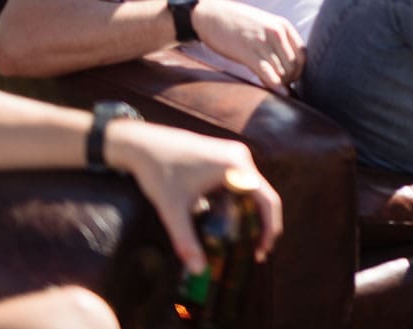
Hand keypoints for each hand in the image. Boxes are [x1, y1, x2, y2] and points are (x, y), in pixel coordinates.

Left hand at [107, 120, 282, 272]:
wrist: (142, 143)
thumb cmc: (158, 172)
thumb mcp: (173, 210)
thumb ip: (186, 241)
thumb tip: (198, 270)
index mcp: (236, 167)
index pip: (267, 200)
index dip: (270, 228)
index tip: (262, 251)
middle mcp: (241, 157)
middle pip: (263, 195)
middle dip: (261, 225)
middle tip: (254, 251)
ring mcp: (235, 154)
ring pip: (253, 189)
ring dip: (251, 213)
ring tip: (243, 239)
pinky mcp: (226, 155)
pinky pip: (243, 181)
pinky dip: (241, 202)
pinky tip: (228, 218)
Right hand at [194, 0, 306, 92]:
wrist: (210, 14)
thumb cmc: (237, 22)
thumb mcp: (264, 24)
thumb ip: (278, 39)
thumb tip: (288, 62)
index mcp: (283, 25)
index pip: (303, 53)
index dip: (301, 69)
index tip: (293, 77)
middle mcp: (276, 33)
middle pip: (294, 65)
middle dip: (290, 79)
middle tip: (282, 86)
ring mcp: (262, 43)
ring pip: (282, 71)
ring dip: (281, 84)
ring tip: (275, 88)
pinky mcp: (247, 53)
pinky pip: (267, 73)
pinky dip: (274, 86)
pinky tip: (277, 93)